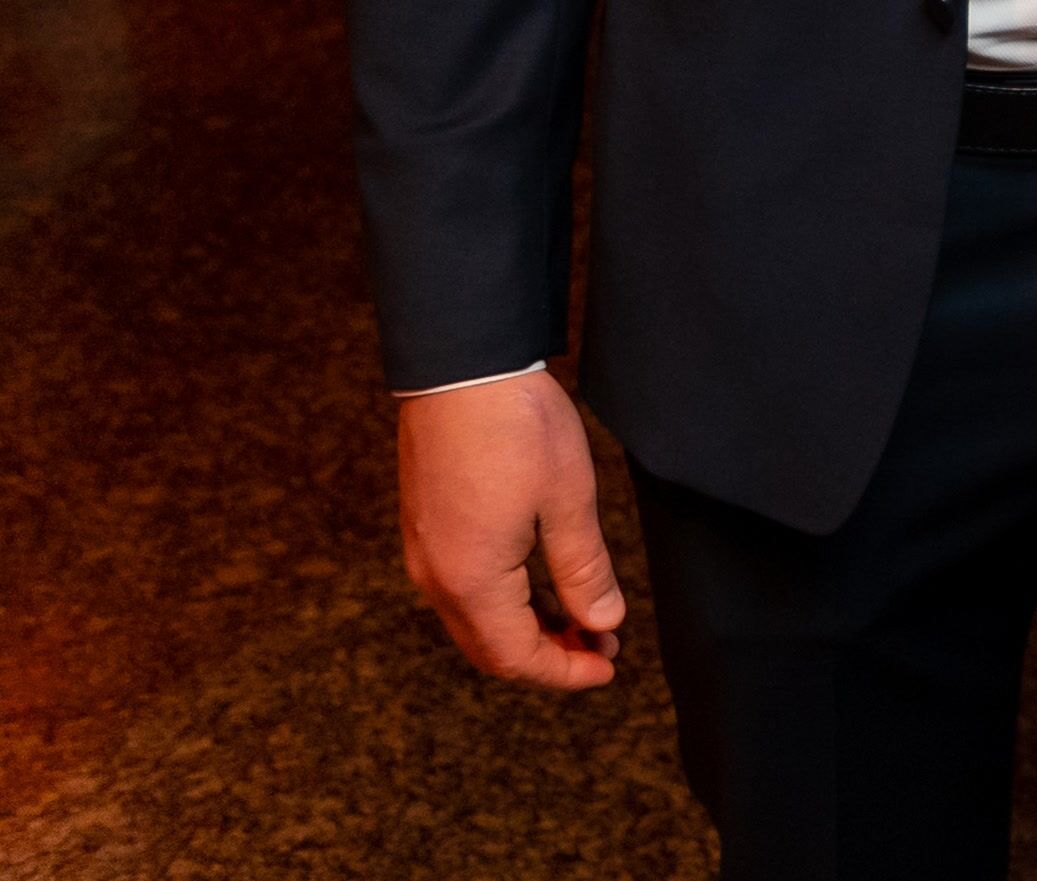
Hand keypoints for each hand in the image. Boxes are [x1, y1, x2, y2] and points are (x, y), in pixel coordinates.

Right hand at [394, 368, 623, 689]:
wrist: (461, 368)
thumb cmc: (518, 430)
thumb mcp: (568, 502)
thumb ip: (582, 570)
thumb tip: (601, 623)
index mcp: (470, 581)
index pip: (514, 656)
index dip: (562, 672)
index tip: (607, 668)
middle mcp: (436, 577)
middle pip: (489, 646)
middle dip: (548, 655)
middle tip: (601, 646)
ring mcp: (425, 551)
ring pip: (476, 618)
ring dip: (528, 626)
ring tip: (583, 616)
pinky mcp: (427, 525)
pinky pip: (465, 587)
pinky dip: (506, 600)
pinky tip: (543, 583)